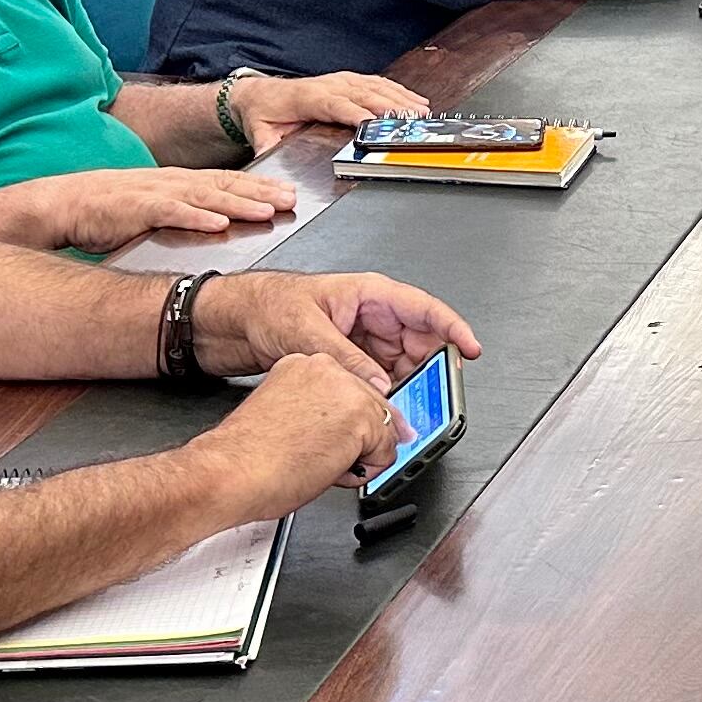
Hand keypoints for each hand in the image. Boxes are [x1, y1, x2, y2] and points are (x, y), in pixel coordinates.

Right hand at [19, 166, 291, 252]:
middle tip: (292, 199)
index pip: (226, 181)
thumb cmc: (108, 210)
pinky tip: (218, 222)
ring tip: (267, 210)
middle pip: (225, 185)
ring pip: (205, 195)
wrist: (64, 204)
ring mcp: (155, 193)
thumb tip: (216, 225)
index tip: (289, 193)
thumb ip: (183, 213)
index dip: (260, 186)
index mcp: (177, 181)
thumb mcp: (153, 207)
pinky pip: (171, 212)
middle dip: (261, 192)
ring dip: (239, 202)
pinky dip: (196, 216)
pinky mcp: (136, 208)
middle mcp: (172, 182)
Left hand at [194, 270, 480, 388]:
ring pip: (401, 363)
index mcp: (369, 294)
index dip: (452, 328)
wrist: (232, 320)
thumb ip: (347, 360)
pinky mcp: (350, 359)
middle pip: (418, 341)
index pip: (423, 308)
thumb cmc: (266, 305)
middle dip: (429, 368)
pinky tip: (383, 407)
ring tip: (407, 407)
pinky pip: (380, 377)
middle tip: (434, 394)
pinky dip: (385, 392)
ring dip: (406, 384)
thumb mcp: (307, 332)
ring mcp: (362, 338)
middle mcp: (371, 315)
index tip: (470, 349)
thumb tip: (379, 385)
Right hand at [197, 356, 406, 521]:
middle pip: (372, 407)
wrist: (230, 471)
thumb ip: (320, 413)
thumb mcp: (286, 414)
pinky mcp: (361, 417)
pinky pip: (386, 453)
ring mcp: (347, 390)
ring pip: (383, 430)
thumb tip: (349, 431)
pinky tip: (328, 470)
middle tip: (318, 456)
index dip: (345, 425)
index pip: (351, 393)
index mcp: (305, 365)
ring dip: (359, 456)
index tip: (328, 439)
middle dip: (356, 440)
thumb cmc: (245, 455)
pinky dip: (365, 472)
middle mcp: (328, 369)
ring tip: (318, 463)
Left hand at [226, 70, 403, 144]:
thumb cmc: (262, 113)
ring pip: (374, 87)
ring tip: (420, 111)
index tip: (375, 123)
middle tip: (412, 119)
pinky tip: (412, 99)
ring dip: (399, 98)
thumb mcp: (258, 132)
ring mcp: (338, 80)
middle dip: (390, 106)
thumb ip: (266, 147)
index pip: (336, 104)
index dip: (356, 112)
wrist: (258, 93)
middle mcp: (326, 85)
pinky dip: (396, 90)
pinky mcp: (346, 80)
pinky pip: (375, 82)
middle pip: (363, 94)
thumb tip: (270, 159)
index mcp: (306, 98)